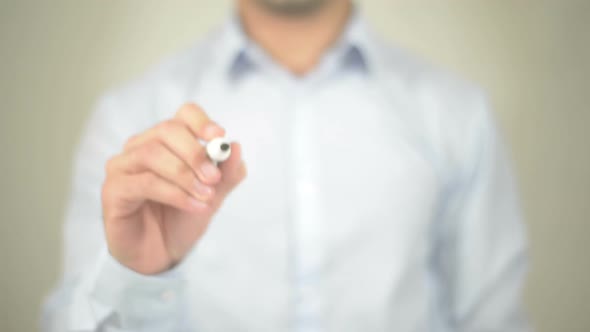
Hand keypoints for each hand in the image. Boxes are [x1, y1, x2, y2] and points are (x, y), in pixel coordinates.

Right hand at [101, 103, 245, 274]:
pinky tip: (194, 206)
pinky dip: (174, 193)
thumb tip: (237, 147)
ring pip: (153, 154)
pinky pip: (144, 183)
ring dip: (185, 175)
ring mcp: (123, 166)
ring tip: (206, 196)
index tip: (219, 136)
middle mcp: (141, 147)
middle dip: (195, 153)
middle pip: (167, 130)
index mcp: (167, 141)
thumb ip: (227, 174)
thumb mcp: (212, 195)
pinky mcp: (113, 190)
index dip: (201, 121)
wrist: (161, 254)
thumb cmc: (182, 218)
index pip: (183, 115)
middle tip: (215, 177)